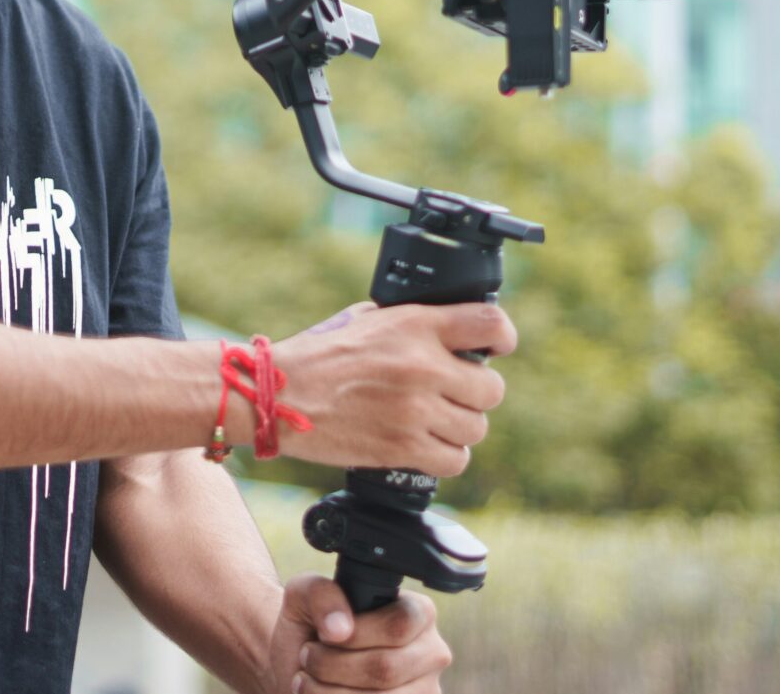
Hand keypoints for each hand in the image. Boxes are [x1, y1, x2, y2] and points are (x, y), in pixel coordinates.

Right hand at [257, 301, 514, 476]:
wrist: (276, 394)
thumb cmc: (317, 355)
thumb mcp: (368, 319)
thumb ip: (413, 324)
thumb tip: (451, 333)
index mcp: (415, 325)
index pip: (492, 324)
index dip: (503, 337)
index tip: (498, 347)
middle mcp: (422, 366)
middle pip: (491, 388)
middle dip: (475, 392)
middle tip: (453, 393)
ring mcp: (415, 410)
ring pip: (476, 428)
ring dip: (460, 427)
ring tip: (434, 422)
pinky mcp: (402, 449)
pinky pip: (455, 460)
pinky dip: (446, 456)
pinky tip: (426, 445)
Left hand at [261, 573, 449, 693]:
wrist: (303, 668)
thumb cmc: (312, 629)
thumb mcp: (305, 597)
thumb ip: (320, 595)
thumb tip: (340, 628)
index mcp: (418, 612)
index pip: (399, 625)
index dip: (355, 635)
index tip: (324, 636)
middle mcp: (431, 653)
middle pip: (386, 668)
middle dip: (332, 666)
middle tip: (308, 658)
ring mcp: (424, 690)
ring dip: (329, 692)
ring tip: (307, 680)